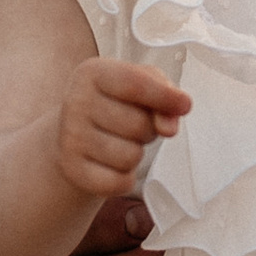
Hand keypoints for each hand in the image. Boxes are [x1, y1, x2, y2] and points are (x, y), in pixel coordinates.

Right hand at [54, 54, 190, 199]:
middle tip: (134, 127)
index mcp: (93, 73)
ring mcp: (71, 137)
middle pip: (138, 124)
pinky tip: (113, 166)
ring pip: (130, 156)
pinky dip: (125, 179)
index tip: (184, 105)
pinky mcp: (71, 169)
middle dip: (148, 130)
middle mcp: (76, 102)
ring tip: (121, 143)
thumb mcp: (141, 84)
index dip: (165, 97)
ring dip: (136, 154)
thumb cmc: (114, 104)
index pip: (135, 84)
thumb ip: (164, 94)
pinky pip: (117, 182)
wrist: (72, 135)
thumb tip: (169, 126)